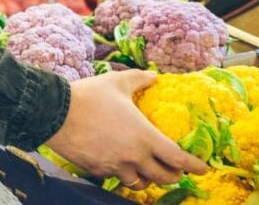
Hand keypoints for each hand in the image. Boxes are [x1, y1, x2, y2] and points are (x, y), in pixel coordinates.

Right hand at [44, 70, 207, 189]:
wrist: (55, 113)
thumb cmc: (89, 96)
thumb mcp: (117, 81)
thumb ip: (139, 79)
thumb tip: (154, 76)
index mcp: (144, 137)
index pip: (177, 159)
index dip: (194, 165)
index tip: (203, 167)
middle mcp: (133, 157)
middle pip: (163, 177)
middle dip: (174, 176)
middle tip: (177, 170)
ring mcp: (114, 166)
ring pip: (140, 183)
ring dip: (148, 178)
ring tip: (148, 170)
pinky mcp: (98, 170)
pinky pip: (116, 178)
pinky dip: (123, 173)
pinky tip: (119, 164)